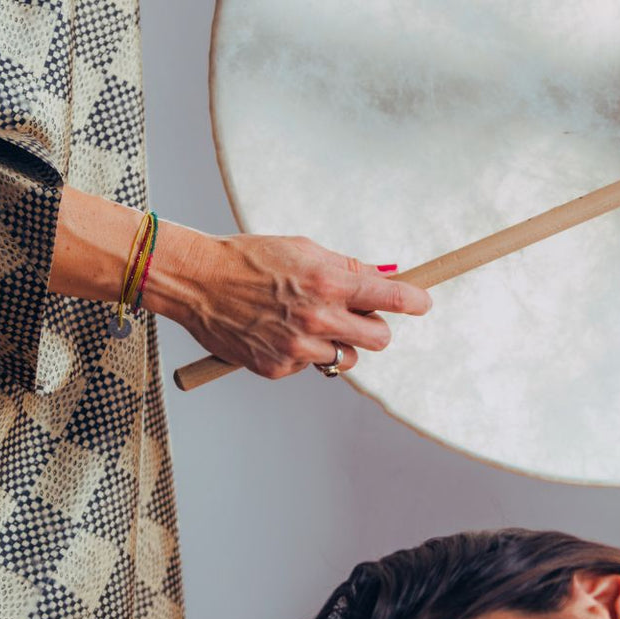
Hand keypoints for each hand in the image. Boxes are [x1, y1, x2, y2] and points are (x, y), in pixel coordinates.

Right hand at [145, 227, 431, 378]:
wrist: (196, 282)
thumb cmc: (249, 259)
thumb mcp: (302, 249)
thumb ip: (345, 267)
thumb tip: (382, 276)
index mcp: (327, 282)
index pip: (389, 298)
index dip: (414, 301)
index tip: (423, 303)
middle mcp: (317, 317)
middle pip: (380, 339)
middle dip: (375, 328)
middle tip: (360, 318)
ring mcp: (298, 347)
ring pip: (346, 357)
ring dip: (338, 343)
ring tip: (307, 323)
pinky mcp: (278, 368)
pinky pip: (310, 366)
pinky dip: (302, 352)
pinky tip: (278, 332)